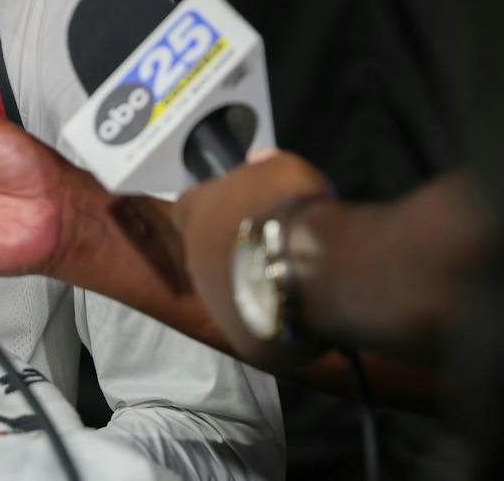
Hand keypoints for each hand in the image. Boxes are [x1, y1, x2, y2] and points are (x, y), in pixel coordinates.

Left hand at [170, 149, 334, 365]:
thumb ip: (264, 168)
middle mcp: (194, 259)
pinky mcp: (241, 340)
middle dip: (233, 252)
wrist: (316, 268)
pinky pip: (257, 328)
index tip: (237, 212)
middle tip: (273, 249)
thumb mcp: (282, 167)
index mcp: (195, 215)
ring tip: (291, 284)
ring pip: (228, 294)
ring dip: (251, 288)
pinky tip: (301, 315)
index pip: (187, 208)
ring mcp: (214, 304)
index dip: (211, 210)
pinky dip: (275, 320)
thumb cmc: (292, 207)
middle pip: (207, 254)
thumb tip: (257, 162)